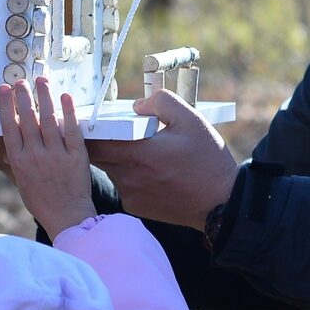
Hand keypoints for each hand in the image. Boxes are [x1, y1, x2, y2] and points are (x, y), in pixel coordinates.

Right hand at [0, 78, 96, 236]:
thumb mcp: (21, 181)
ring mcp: (56, 155)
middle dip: (23, 96)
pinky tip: (65, 97)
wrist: (67, 217)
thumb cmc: (42, 201)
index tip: (5, 90)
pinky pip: (72, 130)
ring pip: (48, 119)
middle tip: (21, 81)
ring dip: (44, 97)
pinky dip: (68, 112)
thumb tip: (11, 141)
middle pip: (28, 119)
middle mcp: (35, 155)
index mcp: (19, 161)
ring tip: (41, 81)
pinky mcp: (76, 156)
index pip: (10, 127)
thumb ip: (18, 159)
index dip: (7, 106)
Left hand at [83, 89, 236, 229]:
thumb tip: (137, 105)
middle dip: (100, 142)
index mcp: (139, 153)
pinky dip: (128, 175)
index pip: (95, 141)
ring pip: (109, 169)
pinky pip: (121, 185)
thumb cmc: (208, 161)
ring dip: (116, 158)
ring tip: (140, 151)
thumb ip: (161, 103)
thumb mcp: (191, 120)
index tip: (91, 120)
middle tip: (113, 131)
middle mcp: (129, 177)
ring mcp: (130, 194)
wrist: (221, 203)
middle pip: (97, 156)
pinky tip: (150, 171)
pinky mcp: (135, 206)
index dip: (88, 129)